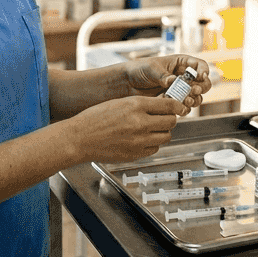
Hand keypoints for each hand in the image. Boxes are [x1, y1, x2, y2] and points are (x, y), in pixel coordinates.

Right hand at [68, 94, 186, 162]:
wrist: (80, 138)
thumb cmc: (95, 119)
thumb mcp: (119, 102)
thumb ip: (141, 105)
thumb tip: (161, 107)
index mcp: (136, 105)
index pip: (169, 105)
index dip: (176, 106)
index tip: (177, 107)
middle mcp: (141, 123)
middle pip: (171, 122)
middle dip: (169, 119)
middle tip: (163, 118)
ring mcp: (139, 141)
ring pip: (165, 137)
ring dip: (161, 133)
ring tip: (151, 130)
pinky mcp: (136, 154)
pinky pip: (154, 149)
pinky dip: (152, 144)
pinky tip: (141, 140)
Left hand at [122, 55, 211, 115]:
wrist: (127, 84)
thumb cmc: (139, 70)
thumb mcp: (151, 69)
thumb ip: (163, 75)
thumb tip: (172, 80)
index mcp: (180, 63)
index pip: (200, 65)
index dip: (204, 71)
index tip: (201, 76)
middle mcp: (183, 77)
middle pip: (203, 83)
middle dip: (201, 87)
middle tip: (194, 90)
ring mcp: (180, 90)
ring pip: (197, 97)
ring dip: (195, 99)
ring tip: (187, 100)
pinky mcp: (174, 102)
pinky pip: (185, 107)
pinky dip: (185, 108)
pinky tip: (180, 107)